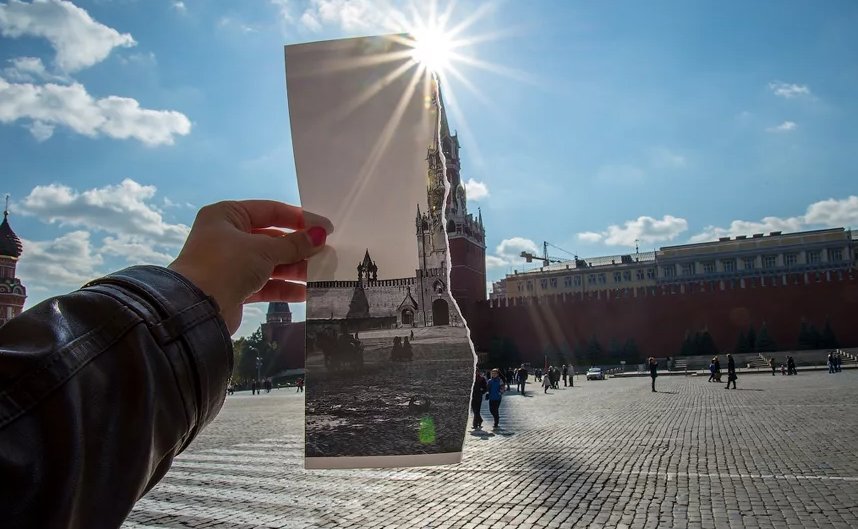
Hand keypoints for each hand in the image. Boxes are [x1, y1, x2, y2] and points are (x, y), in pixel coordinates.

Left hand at [168, 200, 332, 333]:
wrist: (195, 308)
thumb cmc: (226, 265)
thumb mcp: (263, 249)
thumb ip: (293, 244)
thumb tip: (319, 236)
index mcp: (227, 215)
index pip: (270, 211)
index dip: (300, 219)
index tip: (326, 228)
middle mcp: (227, 236)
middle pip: (271, 238)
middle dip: (298, 248)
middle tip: (326, 253)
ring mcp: (230, 264)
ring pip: (270, 263)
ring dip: (294, 269)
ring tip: (320, 274)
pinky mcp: (234, 288)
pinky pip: (264, 284)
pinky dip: (283, 288)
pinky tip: (305, 293)